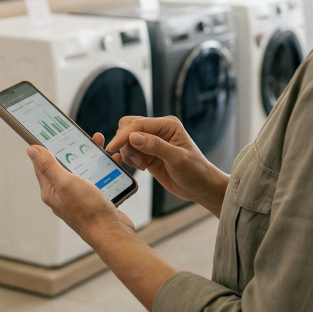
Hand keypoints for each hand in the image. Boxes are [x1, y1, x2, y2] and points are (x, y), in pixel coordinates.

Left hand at [27, 132, 134, 242]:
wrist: (111, 233)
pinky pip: (97, 179)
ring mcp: (79, 197)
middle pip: (66, 165)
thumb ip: (48, 165)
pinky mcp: (95, 200)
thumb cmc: (88, 210)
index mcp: (51, 190)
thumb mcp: (66, 183)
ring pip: (84, 171)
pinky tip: (112, 163)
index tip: (55, 133)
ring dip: (92, 158)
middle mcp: (63, 194)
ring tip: (103, 147)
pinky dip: (104, 169)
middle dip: (75, 149)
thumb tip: (31, 150)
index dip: (48, 147)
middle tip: (86, 137)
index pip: (43, 164)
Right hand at [106, 116, 229, 217]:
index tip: (112, 147)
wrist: (200, 187)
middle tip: (138, 161)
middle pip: (129, 127)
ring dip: (129, 153)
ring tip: (143, 165)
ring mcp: (152, 141)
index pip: (138, 124)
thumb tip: (133, 136)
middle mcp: (159, 129)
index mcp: (167, 125)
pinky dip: (130, 159)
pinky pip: (130, 151)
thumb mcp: (177, 159)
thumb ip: (155, 146)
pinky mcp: (148, 153)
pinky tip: (142, 167)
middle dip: (126, 143)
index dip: (123, 135)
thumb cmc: (195, 171)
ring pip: (127, 140)